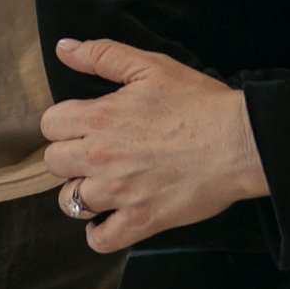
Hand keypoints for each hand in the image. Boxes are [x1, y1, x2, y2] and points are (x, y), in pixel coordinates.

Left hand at [39, 37, 265, 254]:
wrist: (240, 141)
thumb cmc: (198, 102)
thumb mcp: (150, 66)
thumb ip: (103, 55)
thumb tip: (63, 48)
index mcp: (99, 117)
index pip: (50, 125)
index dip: (64, 124)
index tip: (84, 126)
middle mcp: (101, 157)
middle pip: (53, 163)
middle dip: (69, 157)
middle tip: (95, 154)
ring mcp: (119, 192)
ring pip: (70, 202)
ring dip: (82, 194)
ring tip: (104, 185)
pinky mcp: (141, 221)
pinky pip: (100, 239)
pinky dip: (99, 233)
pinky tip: (109, 219)